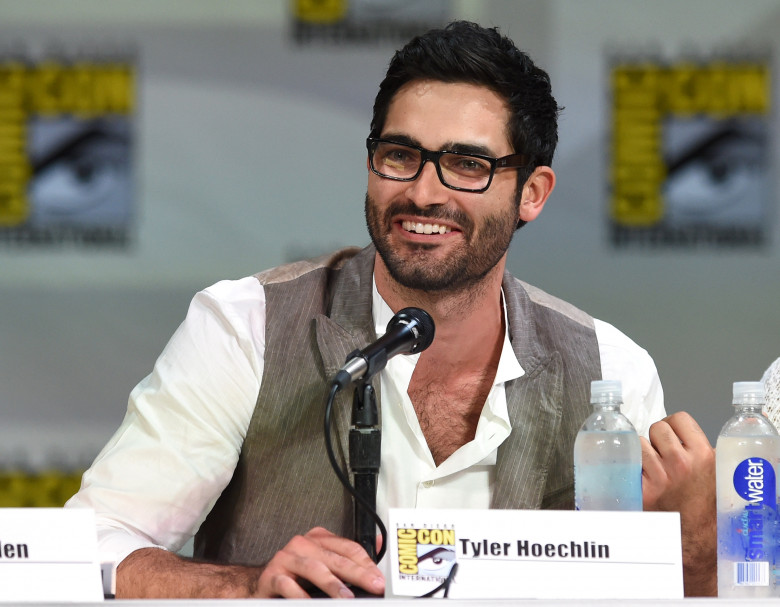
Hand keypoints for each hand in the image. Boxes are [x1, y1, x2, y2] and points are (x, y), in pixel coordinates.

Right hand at [255, 526, 384, 597]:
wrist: (261, 582)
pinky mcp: (271, 575)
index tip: (379, 580)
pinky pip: (288, 585)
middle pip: (336, 558)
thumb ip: (349, 558)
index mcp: (318, 539)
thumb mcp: (324, 564)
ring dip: (333, 584)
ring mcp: (286, 558)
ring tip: (347, 598)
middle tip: (373, 587)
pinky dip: (301, 595)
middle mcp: (302, 544)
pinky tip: (310, 603)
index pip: (349, 548)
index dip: (367, 565)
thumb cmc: (296, 575)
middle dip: (358, 574)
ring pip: (314, 568)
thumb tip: (381, 546)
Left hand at [641, 411, 715, 596]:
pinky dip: (631, 468)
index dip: (674, 427)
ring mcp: (659, 476)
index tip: (673, 436)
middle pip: (657, 428)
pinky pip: (628, 463)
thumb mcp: (718, 474)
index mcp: (703, 455)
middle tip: (662, 455)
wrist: (697, 543)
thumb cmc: (708, 510)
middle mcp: (680, 463)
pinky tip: (640, 478)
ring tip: (653, 469)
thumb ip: (705, 451)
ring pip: (639, 443)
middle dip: (657, 439)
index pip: (678, 418)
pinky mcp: (641, 489)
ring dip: (643, 453)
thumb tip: (689, 434)